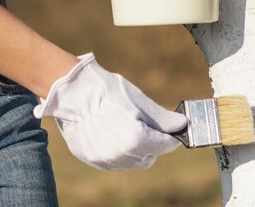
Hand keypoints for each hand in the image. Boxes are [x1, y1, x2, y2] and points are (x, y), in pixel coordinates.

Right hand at [33, 53, 186, 169]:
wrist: (72, 92)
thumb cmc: (108, 92)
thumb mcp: (139, 101)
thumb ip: (162, 118)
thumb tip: (182, 124)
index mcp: (135, 139)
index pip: (164, 146)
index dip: (170, 138)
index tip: (171, 132)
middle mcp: (119, 155)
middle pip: (149, 156)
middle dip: (152, 143)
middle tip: (146, 126)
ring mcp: (104, 159)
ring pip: (131, 161)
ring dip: (135, 149)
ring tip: (125, 126)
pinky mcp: (91, 159)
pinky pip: (114, 161)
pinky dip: (118, 150)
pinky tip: (112, 132)